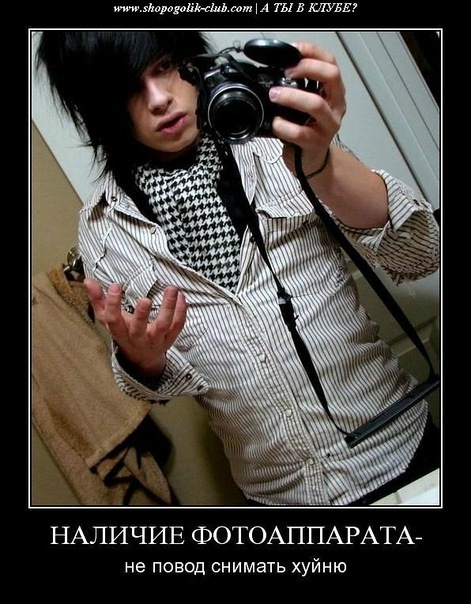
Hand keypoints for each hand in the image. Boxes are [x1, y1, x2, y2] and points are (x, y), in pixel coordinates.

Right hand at [84, 278, 186, 378]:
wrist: (142, 357)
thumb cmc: (124, 332)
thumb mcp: (109, 319)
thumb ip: (98, 300)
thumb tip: (87, 280)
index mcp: (120, 332)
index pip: (113, 320)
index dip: (112, 304)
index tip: (114, 286)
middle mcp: (137, 338)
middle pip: (138, 328)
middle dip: (141, 314)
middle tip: (145, 299)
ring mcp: (155, 340)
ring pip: (163, 326)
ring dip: (169, 308)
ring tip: (171, 289)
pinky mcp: (170, 339)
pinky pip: (178, 326)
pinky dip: (181, 311)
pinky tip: (181, 296)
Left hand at [268, 41, 346, 175]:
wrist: (311, 161)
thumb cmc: (306, 129)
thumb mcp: (306, 105)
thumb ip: (299, 87)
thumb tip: (275, 70)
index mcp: (334, 92)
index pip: (331, 63)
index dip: (313, 52)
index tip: (293, 50)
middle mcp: (336, 106)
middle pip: (331, 76)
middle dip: (307, 69)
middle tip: (286, 72)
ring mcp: (328, 125)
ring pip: (315, 104)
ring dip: (292, 96)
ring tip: (274, 95)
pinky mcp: (316, 143)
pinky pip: (300, 132)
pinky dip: (284, 126)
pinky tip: (275, 123)